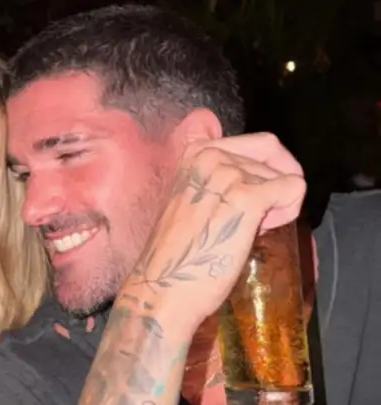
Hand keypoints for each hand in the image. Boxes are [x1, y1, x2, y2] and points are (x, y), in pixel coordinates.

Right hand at [129, 132, 305, 325]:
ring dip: (277, 203)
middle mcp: (210, 154)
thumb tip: (250, 167)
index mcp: (193, 153)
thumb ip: (212, 176)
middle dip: (276, 181)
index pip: (255, 142)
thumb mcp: (190, 198)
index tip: (253, 191)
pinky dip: (288, 211)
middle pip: (271, 152)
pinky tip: (260, 231)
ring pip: (284, 173)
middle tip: (258, 215)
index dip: (265, 166)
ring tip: (247, 230)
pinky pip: (293, 188)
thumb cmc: (179, 254)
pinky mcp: (247, 196)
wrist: (165, 288)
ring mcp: (228, 173)